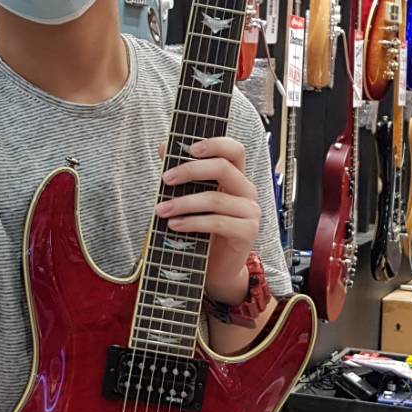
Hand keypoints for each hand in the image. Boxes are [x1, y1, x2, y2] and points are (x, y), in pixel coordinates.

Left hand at [155, 135, 260, 302]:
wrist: (216, 268)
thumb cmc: (203, 230)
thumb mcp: (190, 199)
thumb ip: (181, 174)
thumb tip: (163, 146)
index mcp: (235, 177)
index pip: (234, 150)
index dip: (215, 143)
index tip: (189, 148)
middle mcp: (246, 190)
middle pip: (224, 168)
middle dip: (190, 170)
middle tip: (165, 179)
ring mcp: (250, 211)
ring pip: (215, 198)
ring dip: (183, 203)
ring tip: (161, 210)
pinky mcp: (247, 232)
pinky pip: (218, 222)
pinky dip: (192, 222)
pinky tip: (174, 225)